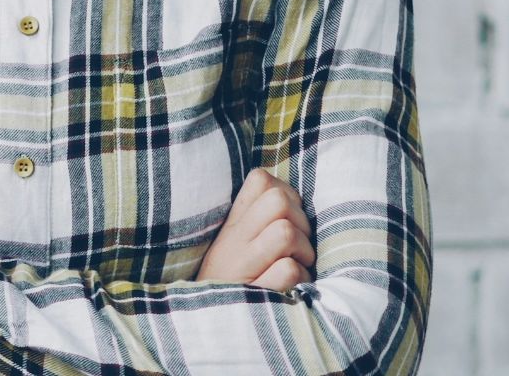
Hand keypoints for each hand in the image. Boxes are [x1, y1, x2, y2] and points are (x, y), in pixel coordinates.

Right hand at [195, 167, 315, 291]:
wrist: (204, 328)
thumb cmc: (230, 285)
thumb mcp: (231, 248)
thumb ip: (255, 221)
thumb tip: (294, 200)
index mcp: (232, 226)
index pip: (260, 180)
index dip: (285, 193)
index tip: (287, 217)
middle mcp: (233, 241)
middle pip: (279, 200)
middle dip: (301, 219)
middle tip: (298, 244)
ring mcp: (242, 266)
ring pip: (285, 231)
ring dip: (304, 250)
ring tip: (298, 265)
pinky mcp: (254, 293)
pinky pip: (290, 270)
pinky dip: (301, 279)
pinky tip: (294, 289)